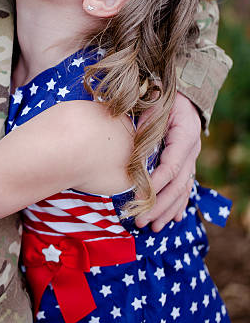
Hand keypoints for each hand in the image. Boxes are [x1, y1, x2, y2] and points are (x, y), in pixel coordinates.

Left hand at [135, 92, 200, 231]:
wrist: (181, 94)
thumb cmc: (163, 99)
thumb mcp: (153, 108)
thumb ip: (144, 128)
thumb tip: (131, 149)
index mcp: (185, 136)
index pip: (172, 166)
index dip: (157, 183)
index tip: (141, 197)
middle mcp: (191, 151)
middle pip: (178, 184)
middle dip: (160, 206)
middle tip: (142, 221)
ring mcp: (191, 158)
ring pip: (182, 190)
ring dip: (168, 211)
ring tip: (154, 228)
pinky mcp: (186, 163)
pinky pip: (184, 187)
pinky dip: (178, 204)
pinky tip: (173, 219)